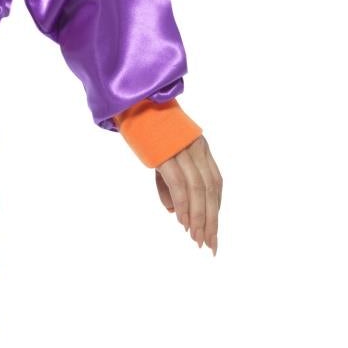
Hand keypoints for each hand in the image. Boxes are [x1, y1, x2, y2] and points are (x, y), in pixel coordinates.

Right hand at [154, 135, 221, 253]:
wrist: (132, 102)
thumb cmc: (145, 130)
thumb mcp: (162, 157)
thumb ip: (170, 184)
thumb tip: (175, 211)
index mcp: (200, 147)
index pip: (215, 183)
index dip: (215, 210)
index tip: (212, 233)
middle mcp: (196, 148)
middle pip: (211, 189)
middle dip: (211, 219)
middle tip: (209, 245)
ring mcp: (182, 148)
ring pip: (198, 188)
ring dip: (198, 217)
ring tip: (197, 238)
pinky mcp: (166, 151)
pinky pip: (179, 183)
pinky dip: (183, 204)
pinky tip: (182, 221)